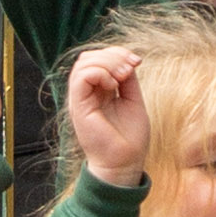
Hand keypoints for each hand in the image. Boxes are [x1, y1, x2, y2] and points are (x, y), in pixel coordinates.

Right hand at [66, 44, 150, 185]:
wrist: (125, 164)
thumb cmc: (129, 138)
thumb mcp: (132, 99)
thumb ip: (127, 79)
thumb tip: (127, 60)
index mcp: (96, 91)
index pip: (96, 59)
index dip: (116, 53)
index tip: (137, 62)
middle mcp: (85, 94)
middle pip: (88, 57)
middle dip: (112, 55)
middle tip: (131, 67)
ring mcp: (80, 100)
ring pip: (83, 63)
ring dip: (107, 63)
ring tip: (123, 76)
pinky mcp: (79, 108)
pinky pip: (80, 78)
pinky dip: (99, 73)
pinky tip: (113, 84)